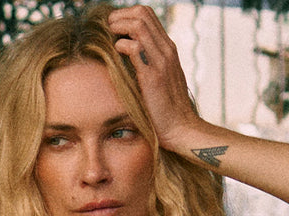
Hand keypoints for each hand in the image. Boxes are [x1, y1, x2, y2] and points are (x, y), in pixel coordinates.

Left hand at [108, 5, 200, 149]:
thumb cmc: (167, 109)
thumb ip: (149, 65)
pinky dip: (121, 45)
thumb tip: (128, 58)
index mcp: (168, 49)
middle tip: (108, 27)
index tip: (114, 25)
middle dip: (120, 15)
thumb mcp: (161, 80)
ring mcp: (161, 61)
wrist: (180, 128)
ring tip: (109, 35)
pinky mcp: (153, 76)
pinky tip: (116, 52)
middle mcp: (167, 50)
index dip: (128, 14)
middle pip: (143, 13)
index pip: (148, 15)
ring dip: (119, 26)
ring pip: (139, 25)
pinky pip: (136, 48)